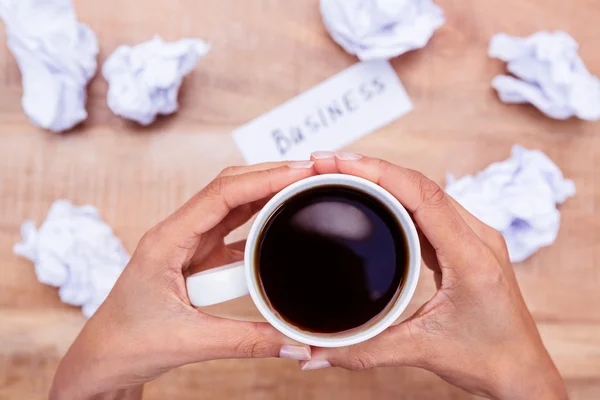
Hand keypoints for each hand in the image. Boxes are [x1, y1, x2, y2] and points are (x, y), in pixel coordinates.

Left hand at [50, 161, 316, 399]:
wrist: (104, 358)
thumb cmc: (128, 343)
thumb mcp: (190, 342)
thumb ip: (246, 341)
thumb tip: (296, 340)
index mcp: (167, 240)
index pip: (220, 195)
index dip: (263, 179)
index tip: (299, 173)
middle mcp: (179, 233)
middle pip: (229, 188)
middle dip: (270, 175)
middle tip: (311, 174)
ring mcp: (190, 244)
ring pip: (233, 205)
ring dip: (267, 193)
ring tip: (304, 187)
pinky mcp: (199, 259)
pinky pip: (235, 232)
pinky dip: (262, 222)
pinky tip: (284, 221)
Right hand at [304, 152, 566, 399]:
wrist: (521, 372)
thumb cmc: (488, 359)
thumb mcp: (422, 350)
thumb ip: (365, 350)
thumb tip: (314, 350)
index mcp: (472, 257)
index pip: (422, 197)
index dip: (379, 173)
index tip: (340, 162)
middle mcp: (478, 238)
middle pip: (421, 185)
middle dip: (372, 168)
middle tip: (328, 163)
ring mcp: (474, 238)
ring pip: (425, 193)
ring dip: (385, 178)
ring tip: (344, 173)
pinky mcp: (465, 245)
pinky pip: (429, 209)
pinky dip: (398, 197)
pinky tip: (375, 196)